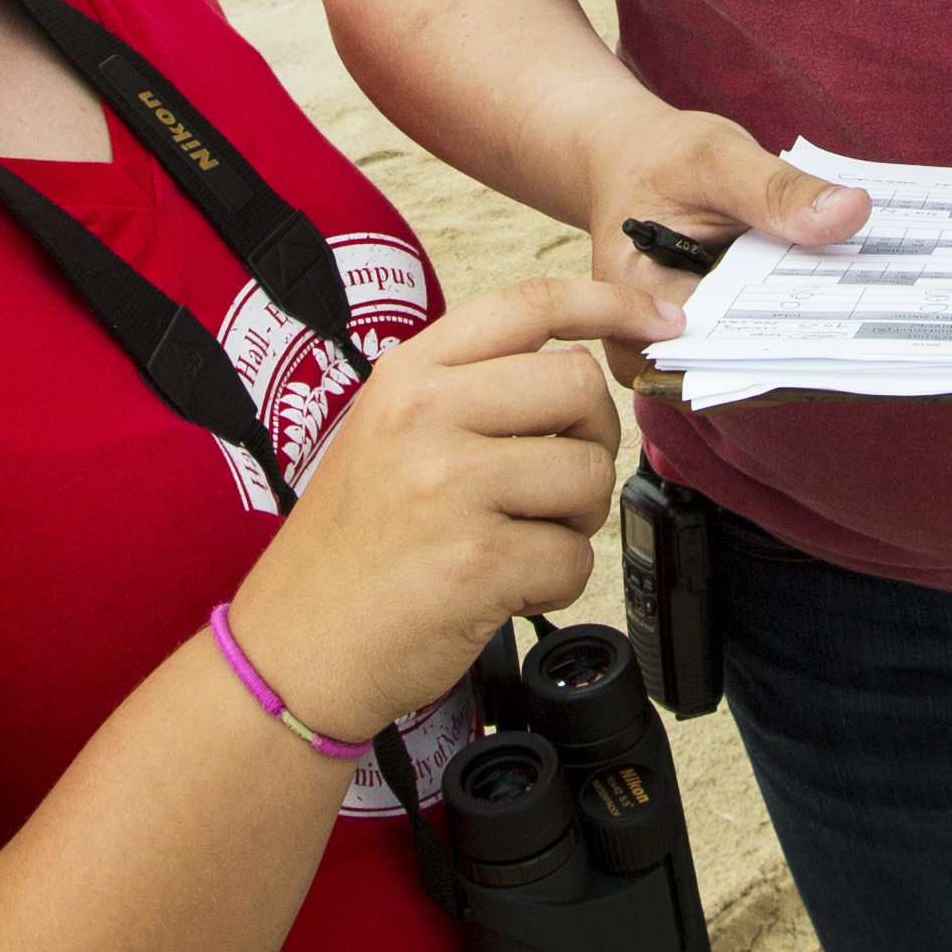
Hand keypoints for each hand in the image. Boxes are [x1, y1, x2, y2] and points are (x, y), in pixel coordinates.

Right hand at [230, 274, 660, 734]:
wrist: (293, 649)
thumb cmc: (350, 548)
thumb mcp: (384, 435)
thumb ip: (466, 392)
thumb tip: (577, 373)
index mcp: (407, 376)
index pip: (528, 304)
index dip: (610, 302)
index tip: (659, 320)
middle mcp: (425, 415)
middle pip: (579, 386)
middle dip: (590, 440)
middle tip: (552, 486)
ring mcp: (450, 486)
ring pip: (590, 473)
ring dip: (573, 520)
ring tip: (514, 542)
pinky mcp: (476, 561)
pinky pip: (573, 557)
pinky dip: (552, 583)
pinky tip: (501, 589)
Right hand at [577, 107, 868, 384]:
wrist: (634, 162)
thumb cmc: (662, 159)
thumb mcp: (715, 158)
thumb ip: (777, 190)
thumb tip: (852, 212)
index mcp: (635, 306)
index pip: (716, 346)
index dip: (788, 344)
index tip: (853, 327)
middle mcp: (655, 346)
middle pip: (742, 361)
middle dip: (810, 342)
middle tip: (882, 321)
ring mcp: (687, 349)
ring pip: (759, 358)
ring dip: (815, 335)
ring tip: (876, 310)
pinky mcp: (715, 337)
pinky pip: (766, 339)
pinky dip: (805, 317)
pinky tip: (852, 296)